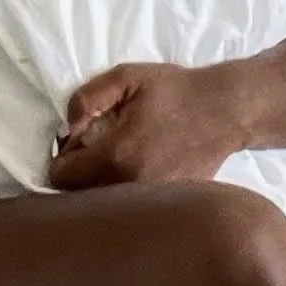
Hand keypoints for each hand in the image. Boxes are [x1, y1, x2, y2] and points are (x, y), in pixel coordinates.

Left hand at [46, 61, 242, 189]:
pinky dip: (129, 193)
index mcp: (115, 156)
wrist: (226, 111)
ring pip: (105, 206)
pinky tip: (144, 166)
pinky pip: (134, 207)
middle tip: (98, 149)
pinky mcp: (168, 204)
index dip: (62, 157)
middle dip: (80, 174)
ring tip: (122, 158)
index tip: (79, 142)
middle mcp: (131, 186)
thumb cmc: (175, 91)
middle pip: (79, 197)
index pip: (60, 178)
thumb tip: (67, 128)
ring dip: (102, 185)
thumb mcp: (125, 78)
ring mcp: (152, 200)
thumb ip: (85, 99)